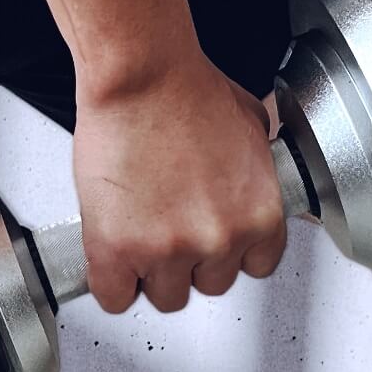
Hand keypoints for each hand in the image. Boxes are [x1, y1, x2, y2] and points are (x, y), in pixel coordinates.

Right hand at [73, 52, 287, 312]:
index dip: (228, 251)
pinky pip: (116, 297)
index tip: (212, 240)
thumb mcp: (251, 126)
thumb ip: (257, 169)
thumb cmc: (185, 88)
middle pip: (209, 284)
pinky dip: (110, 282)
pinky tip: (110, 256)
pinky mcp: (118, 251)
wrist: (140, 74)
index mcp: (260, 215)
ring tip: (138, 232)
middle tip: (169, 225)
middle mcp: (220, 239)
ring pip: (165, 296)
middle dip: (190, 260)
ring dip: (150, 271)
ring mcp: (169, 250)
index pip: (256, 266)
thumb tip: (252, 179)